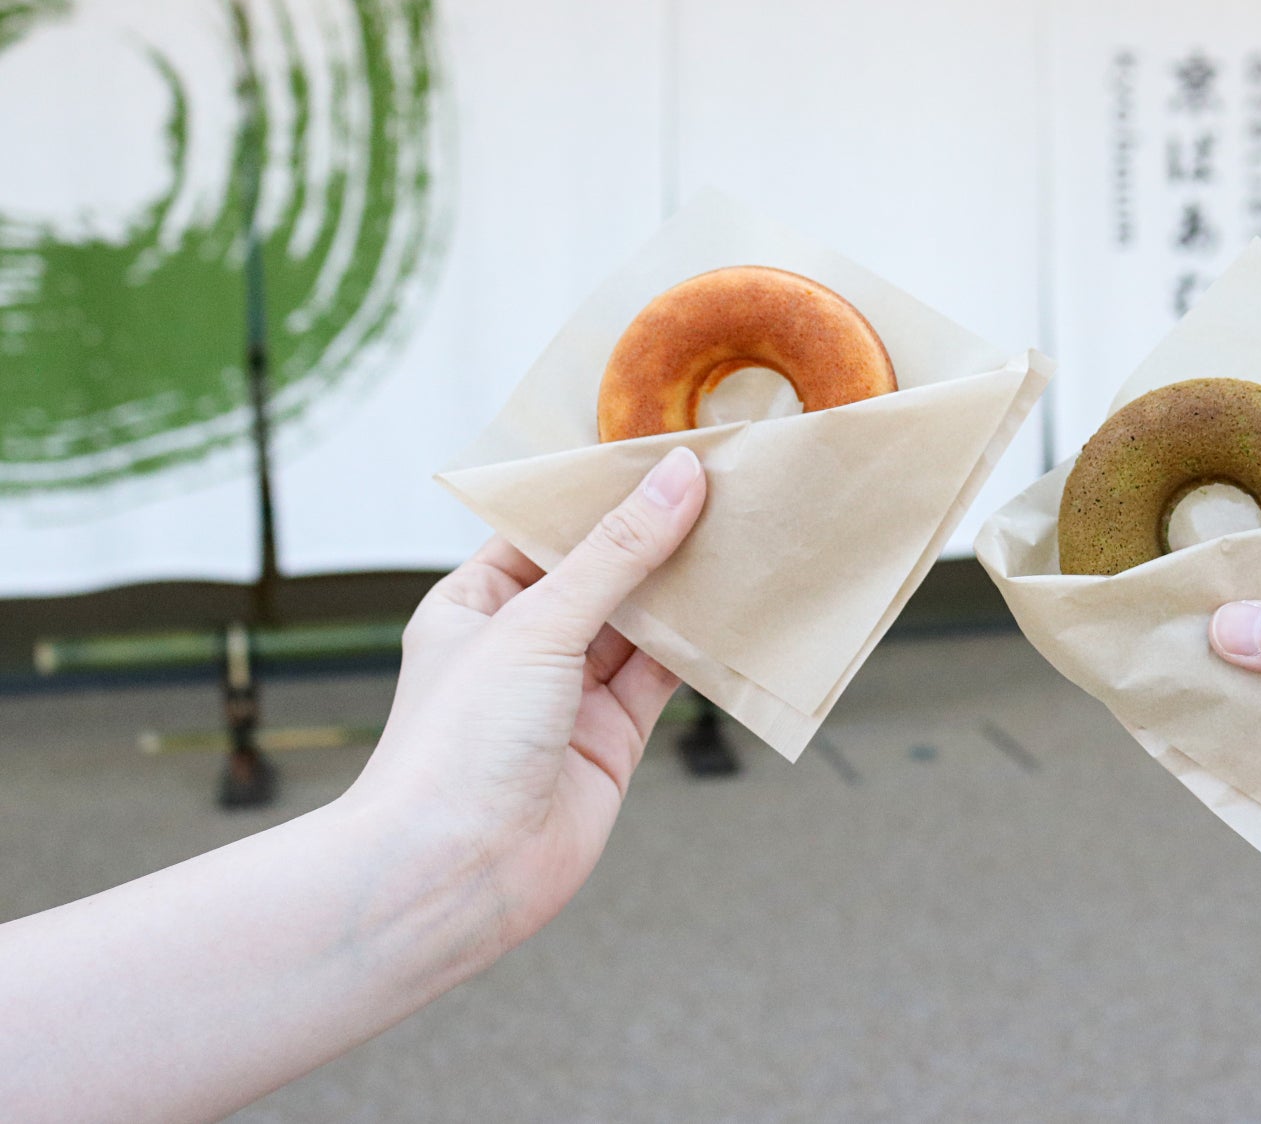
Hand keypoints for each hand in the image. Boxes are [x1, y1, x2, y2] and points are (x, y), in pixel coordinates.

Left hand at [352, 446, 707, 949]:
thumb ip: (617, 553)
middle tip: (727, 482)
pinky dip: (701, 646)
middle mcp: (521, 644)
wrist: (449, 876)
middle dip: (659, 535)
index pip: (547, 527)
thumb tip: (678, 478)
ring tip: (746, 531)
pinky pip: (665, 677)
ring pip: (641, 624)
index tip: (669, 448)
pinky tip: (741, 607)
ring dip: (687, 587)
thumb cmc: (457, 745)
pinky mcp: (612, 740)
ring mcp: (569, 694)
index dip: (605, 490)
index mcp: (475, 603)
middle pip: (603, 572)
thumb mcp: (536, 624)